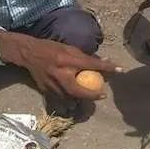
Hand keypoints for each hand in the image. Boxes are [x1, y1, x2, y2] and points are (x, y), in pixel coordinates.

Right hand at [0, 31, 120, 99]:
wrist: (28, 54)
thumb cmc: (52, 49)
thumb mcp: (70, 48)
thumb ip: (86, 57)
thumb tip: (106, 62)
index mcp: (67, 59)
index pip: (91, 64)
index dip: (107, 67)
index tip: (120, 70)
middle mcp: (60, 73)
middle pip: (79, 90)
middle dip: (92, 95)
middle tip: (102, 95)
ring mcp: (51, 84)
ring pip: (70, 97)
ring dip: (81, 99)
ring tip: (90, 97)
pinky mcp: (45, 91)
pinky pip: (61, 99)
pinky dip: (70, 100)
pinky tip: (76, 99)